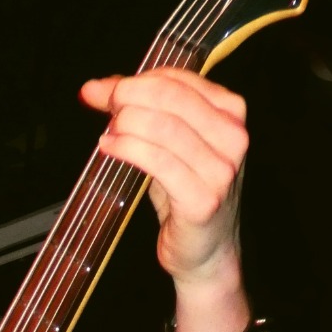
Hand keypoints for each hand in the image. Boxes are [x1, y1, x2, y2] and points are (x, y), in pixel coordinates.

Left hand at [80, 68, 246, 291]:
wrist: (206, 252)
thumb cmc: (186, 196)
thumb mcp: (169, 146)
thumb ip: (142, 112)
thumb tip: (98, 88)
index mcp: (231, 113)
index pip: (179, 80)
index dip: (136, 79)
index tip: (102, 89)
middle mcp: (234, 137)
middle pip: (170, 98)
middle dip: (127, 96)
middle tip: (99, 105)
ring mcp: (221, 169)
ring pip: (164, 126)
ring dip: (126, 123)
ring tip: (106, 132)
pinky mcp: (203, 198)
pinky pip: (159, 161)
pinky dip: (128, 149)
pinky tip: (110, 148)